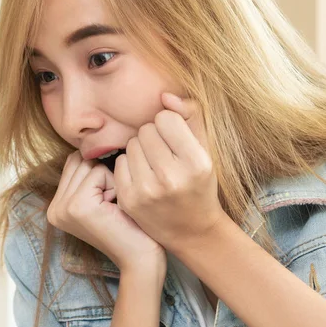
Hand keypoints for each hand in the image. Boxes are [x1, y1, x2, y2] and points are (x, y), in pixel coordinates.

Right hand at [47, 151, 166, 274]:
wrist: (142, 260)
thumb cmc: (131, 227)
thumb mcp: (104, 199)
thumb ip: (90, 176)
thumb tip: (94, 142)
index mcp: (57, 206)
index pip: (75, 163)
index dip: (100, 173)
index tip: (111, 203)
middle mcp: (54, 208)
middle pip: (80, 160)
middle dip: (104, 176)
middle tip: (114, 206)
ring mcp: (62, 208)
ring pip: (89, 164)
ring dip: (111, 180)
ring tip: (115, 208)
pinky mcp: (76, 206)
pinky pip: (98, 172)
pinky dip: (115, 185)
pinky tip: (117, 210)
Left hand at [114, 92, 226, 252]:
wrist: (192, 230)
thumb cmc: (198, 183)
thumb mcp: (205, 150)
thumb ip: (191, 116)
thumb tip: (164, 96)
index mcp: (196, 163)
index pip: (166, 118)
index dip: (169, 125)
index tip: (175, 140)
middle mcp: (171, 178)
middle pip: (145, 130)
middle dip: (154, 137)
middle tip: (164, 155)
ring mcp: (147, 190)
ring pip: (131, 144)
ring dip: (140, 150)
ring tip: (153, 166)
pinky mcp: (129, 199)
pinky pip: (120, 162)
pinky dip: (130, 166)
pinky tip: (142, 178)